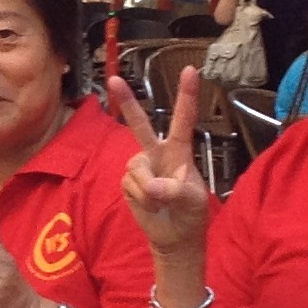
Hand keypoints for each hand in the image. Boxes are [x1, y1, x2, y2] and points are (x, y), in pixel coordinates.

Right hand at [108, 69, 211, 260]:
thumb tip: (153, 186)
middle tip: (114, 80)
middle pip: (140, 126)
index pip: (183, 119)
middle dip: (127, 102)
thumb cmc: (190, 212)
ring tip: (161, 202)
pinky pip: (130, 185)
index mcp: (179, 151)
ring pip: (137, 169)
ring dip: (149, 190)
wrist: (173, 237)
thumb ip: (175, 190)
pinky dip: (141, 198)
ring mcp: (140, 167)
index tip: (192, 70)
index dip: (187, 95)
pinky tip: (149, 205)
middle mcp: (157, 153)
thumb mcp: (193, 201)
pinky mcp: (127, 182)